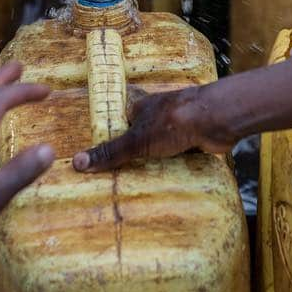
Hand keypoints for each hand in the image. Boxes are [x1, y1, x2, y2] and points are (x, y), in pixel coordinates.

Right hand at [72, 85, 235, 172]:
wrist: (215, 120)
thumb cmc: (172, 123)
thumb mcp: (136, 140)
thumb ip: (110, 152)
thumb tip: (77, 163)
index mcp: (142, 108)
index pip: (123, 124)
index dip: (117, 141)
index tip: (108, 162)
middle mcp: (159, 114)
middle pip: (143, 136)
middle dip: (138, 153)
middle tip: (124, 178)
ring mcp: (179, 125)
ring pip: (162, 146)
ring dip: (157, 161)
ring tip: (144, 184)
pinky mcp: (195, 138)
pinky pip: (180, 154)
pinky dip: (176, 165)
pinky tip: (171, 180)